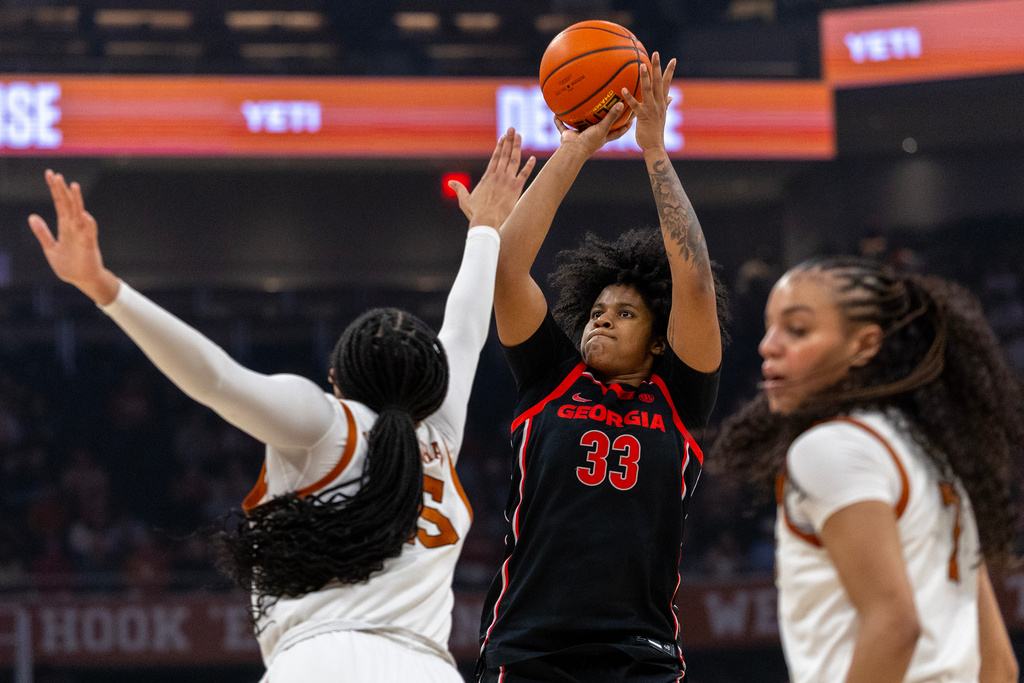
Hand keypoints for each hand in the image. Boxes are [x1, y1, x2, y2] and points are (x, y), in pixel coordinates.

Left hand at [29, 170, 119, 303]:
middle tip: (56, 175)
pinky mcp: (89, 245)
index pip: (60, 203)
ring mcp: (82, 234)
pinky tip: (84, 215)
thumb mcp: (50, 248)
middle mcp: (74, 227)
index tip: (50, 174)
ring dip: (77, 200)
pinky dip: (88, 224)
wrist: (82, 280)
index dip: (55, 189)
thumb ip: (42, 232)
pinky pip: (89, 232)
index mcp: (64, 226)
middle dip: (62, 190)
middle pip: (68, 204)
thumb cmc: (68, 265)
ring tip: (73, 186)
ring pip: (79, 213)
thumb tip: (32, 216)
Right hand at [450, 128, 536, 229]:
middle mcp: (498, 176)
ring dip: (517, 147)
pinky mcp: (515, 188)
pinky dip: (529, 166)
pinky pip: (524, 175)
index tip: (503, 137)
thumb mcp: (465, 200)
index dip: (500, 147)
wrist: (486, 221)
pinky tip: (533, 158)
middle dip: (509, 141)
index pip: (495, 158)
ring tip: (520, 136)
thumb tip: (450, 182)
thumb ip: (459, 189)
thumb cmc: (476, 213)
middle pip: (505, 155)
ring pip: (514, 160)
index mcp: (487, 177)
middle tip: (513, 129)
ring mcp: (507, 181)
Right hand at [554, 101, 631, 157]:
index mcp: (602, 136)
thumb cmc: (590, 141)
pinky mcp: (568, 135)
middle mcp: (592, 136)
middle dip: (602, 120)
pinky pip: (562, 126)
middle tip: (608, 108)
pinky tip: (556, 113)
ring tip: (581, 107)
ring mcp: (580, 135)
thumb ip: (611, 116)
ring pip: (580, 125)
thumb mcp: (602, 128)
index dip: (624, 127)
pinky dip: (558, 121)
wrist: (573, 150)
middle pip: (599, 127)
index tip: (631, 119)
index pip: (617, 132)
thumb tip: (621, 103)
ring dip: (579, 118)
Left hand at [621, 52, 675, 153]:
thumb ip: (665, 104)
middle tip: (656, 53)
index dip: (670, 71)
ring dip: (646, 78)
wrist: (654, 146)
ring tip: (641, 66)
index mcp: (662, 102)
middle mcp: (659, 103)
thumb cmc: (655, 132)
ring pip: (649, 90)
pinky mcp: (643, 116)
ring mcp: (652, 109)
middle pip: (659, 82)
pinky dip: (630, 97)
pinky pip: (636, 105)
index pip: (667, 83)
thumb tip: (670, 97)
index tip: (673, 59)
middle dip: (658, 67)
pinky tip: (623, 89)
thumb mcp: (662, 116)